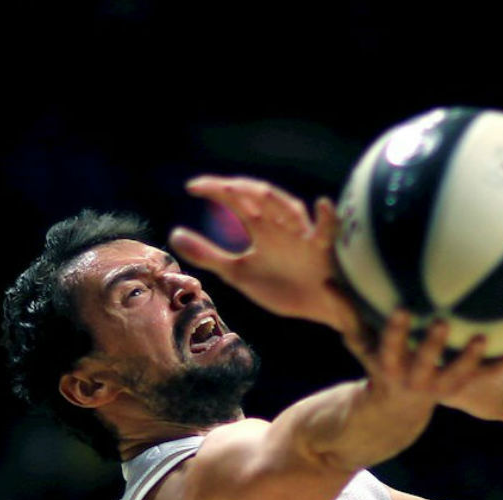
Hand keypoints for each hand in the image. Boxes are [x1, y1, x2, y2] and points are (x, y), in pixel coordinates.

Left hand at [168, 175, 356, 331]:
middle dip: (239, 189)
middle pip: (261, 197)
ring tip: (249, 193)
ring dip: (271, 199)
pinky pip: (328, 231)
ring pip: (289, 208)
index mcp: (261, 227)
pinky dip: (327, 218)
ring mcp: (303, 235)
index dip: (215, 190)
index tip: (191, 187)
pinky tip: (322, 205)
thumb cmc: (283, 285)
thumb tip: (174, 234)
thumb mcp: (238, 272)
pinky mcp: (324, 251)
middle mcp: (281, 225)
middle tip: (216, 188)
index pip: (236, 200)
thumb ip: (209, 255)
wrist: (318, 308)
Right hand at [337, 312, 490, 464]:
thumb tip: (327, 281)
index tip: (402, 310)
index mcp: (389, 365)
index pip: (389, 347)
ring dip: (470, 359)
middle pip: (423, 364)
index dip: (395, 332)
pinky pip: (485, 377)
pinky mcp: (459, 388)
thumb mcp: (360, 343)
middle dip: (431, 346)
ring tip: (485, 338)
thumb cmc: (377, 365)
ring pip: (456, 376)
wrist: (394, 412)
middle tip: (443, 322)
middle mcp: (414, 379)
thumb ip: (347, 313)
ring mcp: (438, 387)